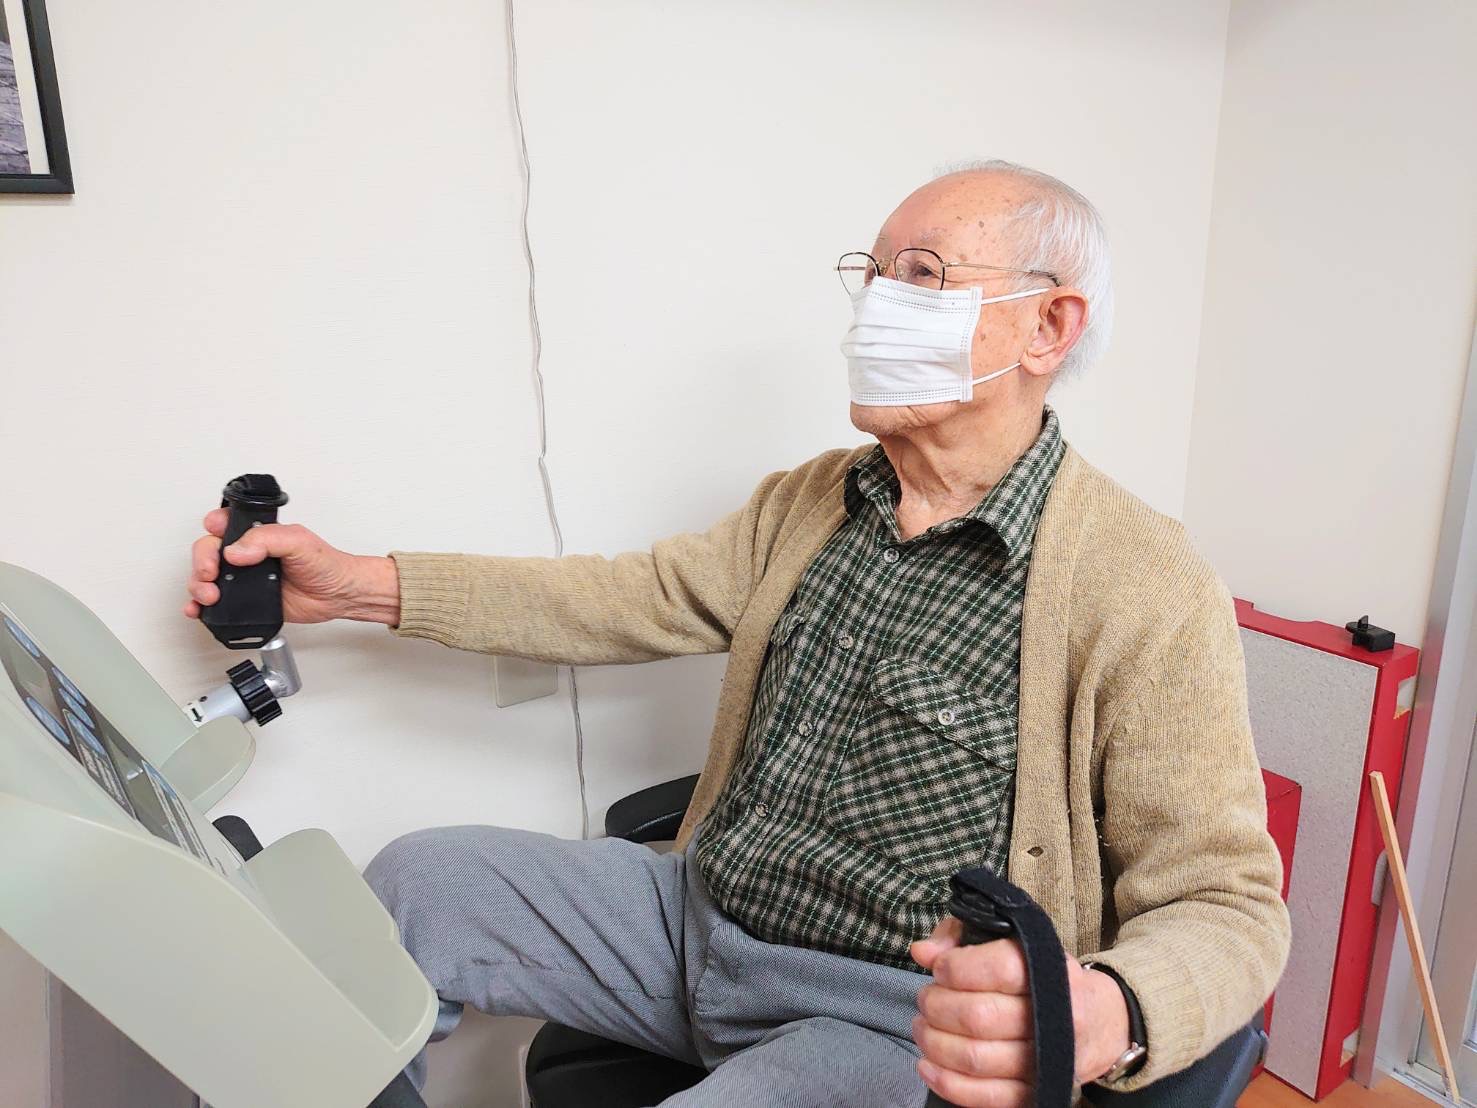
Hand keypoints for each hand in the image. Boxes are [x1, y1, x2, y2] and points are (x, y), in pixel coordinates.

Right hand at [183, 509, 400, 625]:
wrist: (338, 595)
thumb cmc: (325, 564)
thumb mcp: (299, 541)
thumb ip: (267, 539)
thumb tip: (237, 550)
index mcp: (258, 533)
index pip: (224, 523)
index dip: (213, 528)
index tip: (215, 536)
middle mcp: (248, 553)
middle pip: (207, 551)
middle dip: (202, 562)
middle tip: (211, 573)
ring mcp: (244, 577)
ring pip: (206, 577)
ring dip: (198, 585)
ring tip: (210, 596)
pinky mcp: (245, 600)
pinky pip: (215, 603)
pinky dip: (200, 607)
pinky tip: (198, 610)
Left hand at [910, 916, 1130, 1105]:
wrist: (1100, 1021)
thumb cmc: (1043, 976)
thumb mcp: (1012, 941)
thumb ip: (962, 936)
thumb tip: (923, 951)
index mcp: (1049, 971)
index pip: (997, 967)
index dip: (955, 967)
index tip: (939, 968)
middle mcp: (1053, 1016)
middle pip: (978, 1017)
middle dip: (937, 1006)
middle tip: (925, 998)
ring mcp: (1047, 1060)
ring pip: (975, 1058)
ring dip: (935, 1043)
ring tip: (923, 1027)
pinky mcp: (1037, 1091)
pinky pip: (986, 1097)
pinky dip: (948, 1083)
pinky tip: (928, 1064)